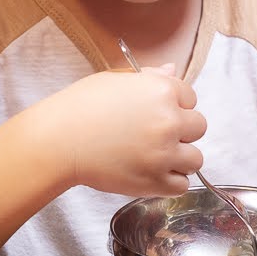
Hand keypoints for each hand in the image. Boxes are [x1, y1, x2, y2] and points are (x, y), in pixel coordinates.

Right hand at [41, 69, 205, 196]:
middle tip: (153, 136)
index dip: (174, 105)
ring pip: (195, 158)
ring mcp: (164, 153)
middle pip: (198, 127)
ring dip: (179, 158)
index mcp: (162, 90)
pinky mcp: (155, 181)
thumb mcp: (115, 80)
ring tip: (153, 157)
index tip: (154, 113)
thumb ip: (150, 77)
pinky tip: (150, 172)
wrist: (57, 141)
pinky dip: (170, 181)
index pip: (190, 97)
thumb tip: (173, 71)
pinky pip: (181, 184)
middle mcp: (169, 120)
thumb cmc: (80, 107)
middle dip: (181, 131)